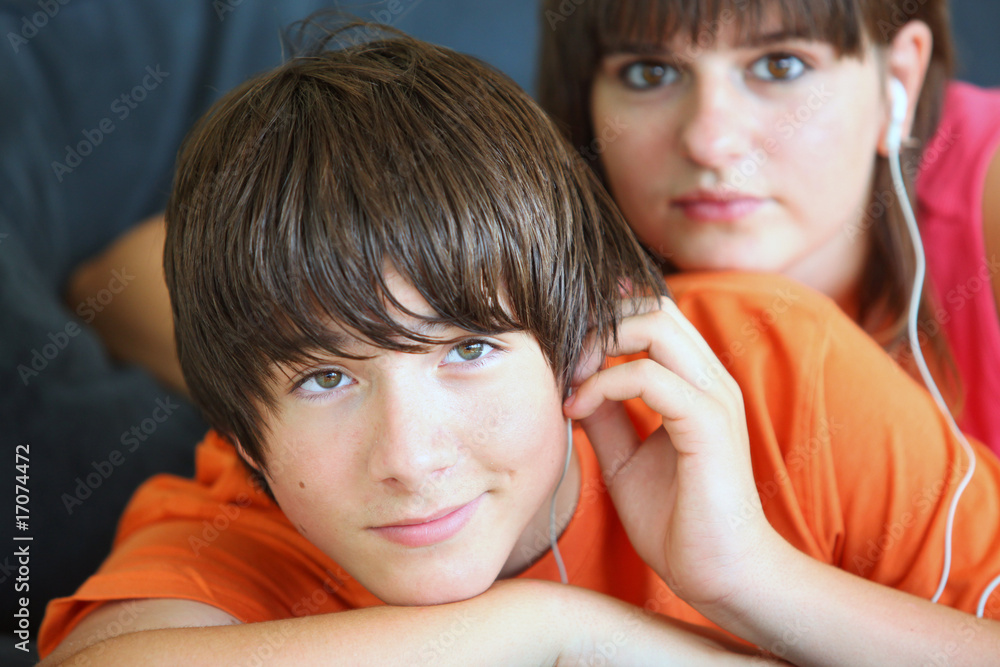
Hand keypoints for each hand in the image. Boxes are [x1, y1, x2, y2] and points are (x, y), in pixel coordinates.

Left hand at [563, 297, 772, 608]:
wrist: (719, 574)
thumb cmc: (676, 520)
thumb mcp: (624, 458)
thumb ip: (604, 416)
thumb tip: (572, 384)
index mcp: (696, 382)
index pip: (653, 315)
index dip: (604, 321)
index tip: (564, 356)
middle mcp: (710, 379)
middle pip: (653, 305)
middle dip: (598, 322)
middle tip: (563, 361)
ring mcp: (713, 397)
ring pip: (654, 324)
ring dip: (599, 344)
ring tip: (570, 382)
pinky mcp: (708, 423)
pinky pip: (649, 375)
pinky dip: (604, 384)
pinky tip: (578, 410)